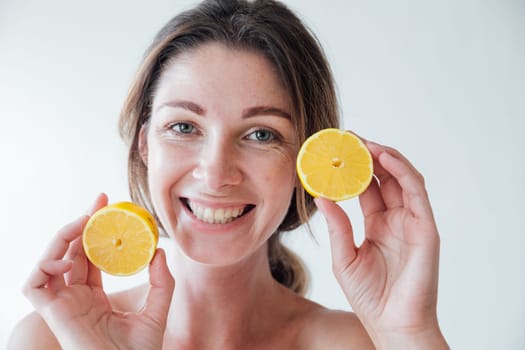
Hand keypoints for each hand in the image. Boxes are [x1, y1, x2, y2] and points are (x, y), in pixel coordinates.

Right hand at [23, 194, 174, 349]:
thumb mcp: (157, 310)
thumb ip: (162, 282)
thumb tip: (159, 251)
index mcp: (95, 296)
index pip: (90, 255)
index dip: (96, 230)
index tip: (109, 206)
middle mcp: (76, 296)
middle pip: (70, 251)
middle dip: (81, 222)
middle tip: (100, 201)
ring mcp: (64, 304)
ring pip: (49, 261)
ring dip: (62, 237)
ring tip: (85, 222)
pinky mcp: (54, 313)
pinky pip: (34, 286)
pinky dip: (44, 267)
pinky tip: (69, 260)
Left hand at [315, 140, 447, 348]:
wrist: (391, 323)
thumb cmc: (370, 295)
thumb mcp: (343, 257)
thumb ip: (337, 227)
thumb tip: (320, 198)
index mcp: (378, 223)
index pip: (367, 186)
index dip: (354, 167)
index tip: (336, 150)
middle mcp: (397, 218)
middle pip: (386, 176)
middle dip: (368, 155)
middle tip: (348, 138)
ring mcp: (412, 221)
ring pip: (403, 178)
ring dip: (385, 157)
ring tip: (364, 142)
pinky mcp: (426, 227)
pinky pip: (416, 192)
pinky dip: (403, 171)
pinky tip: (384, 158)